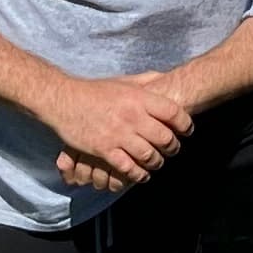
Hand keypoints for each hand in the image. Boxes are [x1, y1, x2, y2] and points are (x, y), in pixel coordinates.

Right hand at [49, 71, 195, 192]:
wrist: (64, 100)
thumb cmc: (95, 91)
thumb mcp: (124, 81)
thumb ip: (146, 81)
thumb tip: (166, 78)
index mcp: (139, 98)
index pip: (174, 113)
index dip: (186, 124)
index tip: (187, 131)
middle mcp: (133, 116)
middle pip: (165, 138)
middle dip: (173, 147)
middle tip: (173, 150)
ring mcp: (119, 134)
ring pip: (150, 156)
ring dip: (157, 162)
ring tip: (157, 162)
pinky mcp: (105, 150)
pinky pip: (129, 168)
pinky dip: (139, 174)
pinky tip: (141, 174)